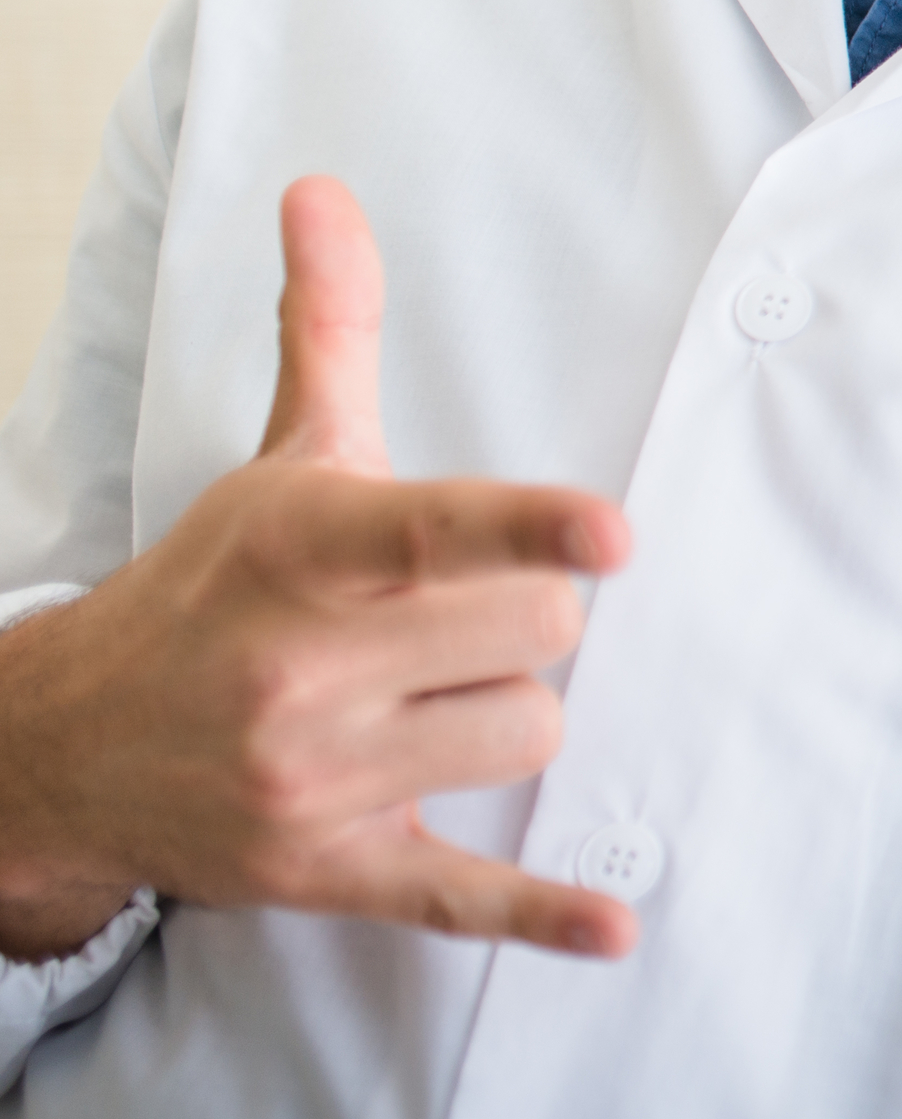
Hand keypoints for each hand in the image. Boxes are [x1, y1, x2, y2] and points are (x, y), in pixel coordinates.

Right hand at [0, 178, 637, 961]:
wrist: (71, 745)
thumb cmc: (215, 586)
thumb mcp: (277, 460)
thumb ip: (326, 328)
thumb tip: (321, 191)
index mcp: (307, 553)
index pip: (441, 532)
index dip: (535, 529)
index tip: (610, 536)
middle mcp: (303, 669)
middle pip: (536, 628)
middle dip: (530, 613)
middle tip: (464, 612)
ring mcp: (316, 777)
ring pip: (527, 729)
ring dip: (513, 708)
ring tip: (437, 691)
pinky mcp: (331, 868)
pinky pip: (458, 895)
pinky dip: (539, 915)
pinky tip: (613, 927)